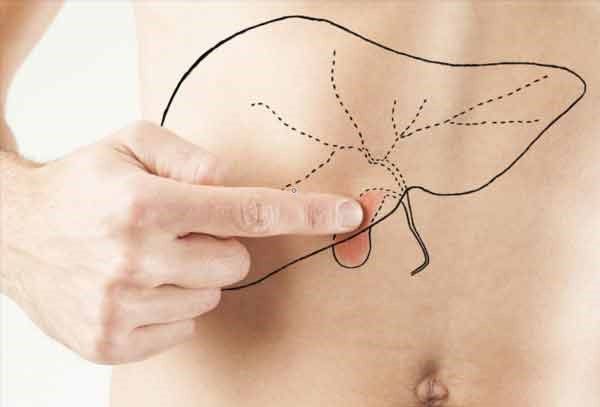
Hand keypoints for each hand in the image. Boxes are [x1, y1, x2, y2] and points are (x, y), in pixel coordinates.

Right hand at [1, 121, 362, 363]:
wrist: (13, 232)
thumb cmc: (81, 183)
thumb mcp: (129, 142)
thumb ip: (187, 154)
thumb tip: (229, 181)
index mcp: (144, 204)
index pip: (247, 212)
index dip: (304, 213)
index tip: (348, 214)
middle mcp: (134, 259)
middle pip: (235, 263)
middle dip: (218, 244)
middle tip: (176, 229)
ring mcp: (122, 308)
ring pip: (209, 298)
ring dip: (190, 276)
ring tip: (146, 256)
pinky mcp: (112, 342)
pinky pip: (184, 329)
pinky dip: (170, 307)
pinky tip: (135, 285)